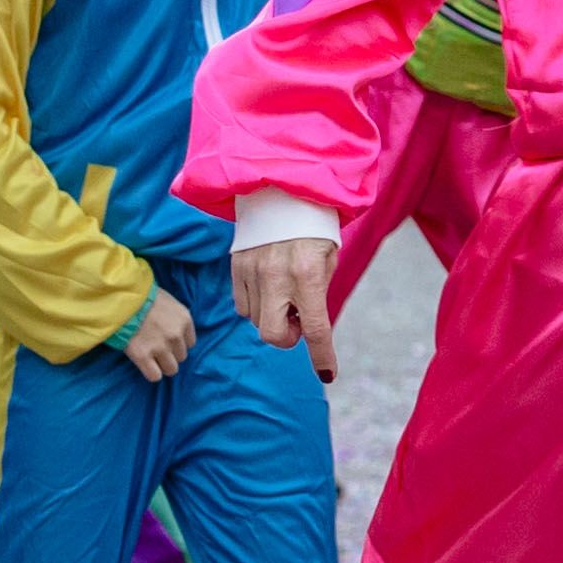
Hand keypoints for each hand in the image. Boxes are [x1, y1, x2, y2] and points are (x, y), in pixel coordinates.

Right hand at [124, 289, 200, 382]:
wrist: (121, 298)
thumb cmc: (143, 296)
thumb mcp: (167, 301)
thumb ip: (175, 317)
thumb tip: (175, 330)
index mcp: (184, 320)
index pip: (190, 343)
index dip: (177, 343)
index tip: (167, 340)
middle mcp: (176, 335)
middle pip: (181, 357)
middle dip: (170, 354)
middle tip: (156, 347)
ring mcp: (160, 347)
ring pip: (171, 369)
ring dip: (162, 365)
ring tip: (151, 357)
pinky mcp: (143, 356)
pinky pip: (154, 376)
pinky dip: (151, 373)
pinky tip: (145, 364)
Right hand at [234, 233, 339, 377]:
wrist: (282, 189)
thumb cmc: (313, 227)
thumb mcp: (327, 258)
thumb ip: (317, 293)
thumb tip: (303, 326)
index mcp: (308, 273)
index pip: (315, 329)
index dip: (321, 355)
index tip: (327, 372)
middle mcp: (278, 275)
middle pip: (274, 335)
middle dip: (286, 337)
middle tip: (296, 318)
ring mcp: (252, 271)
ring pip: (255, 321)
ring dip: (272, 316)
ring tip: (283, 292)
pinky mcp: (236, 266)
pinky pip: (241, 305)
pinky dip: (255, 304)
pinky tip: (266, 284)